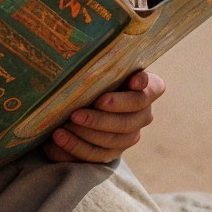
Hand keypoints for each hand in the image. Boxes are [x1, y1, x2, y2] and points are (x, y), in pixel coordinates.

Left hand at [45, 69, 165, 164]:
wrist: (83, 103)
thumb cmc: (95, 79)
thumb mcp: (102, 70)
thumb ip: (106, 66)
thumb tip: (90, 58)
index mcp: (148, 90)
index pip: (153, 89)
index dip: (143, 86)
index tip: (131, 81)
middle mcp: (144, 115)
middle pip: (128, 120)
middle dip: (101, 118)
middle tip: (77, 113)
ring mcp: (130, 136)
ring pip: (112, 139)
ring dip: (86, 133)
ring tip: (64, 125)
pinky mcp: (112, 153)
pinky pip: (95, 153)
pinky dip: (75, 145)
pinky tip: (59, 137)